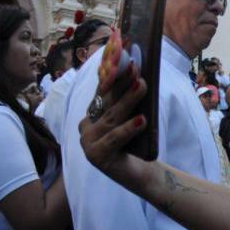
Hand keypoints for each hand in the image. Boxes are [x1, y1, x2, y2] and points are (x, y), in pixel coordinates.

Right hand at [79, 31, 146, 177]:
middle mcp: (86, 127)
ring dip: (129, 101)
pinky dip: (128, 129)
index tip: (122, 55)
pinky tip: (142, 120)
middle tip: (136, 68)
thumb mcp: (135, 115)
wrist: (141, 174)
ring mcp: (88, 143)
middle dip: (122, 83)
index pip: (102, 89)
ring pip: (112, 118)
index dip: (111, 72)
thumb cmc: (138, 142)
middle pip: (107, 102)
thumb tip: (137, 70)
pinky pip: (114, 139)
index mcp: (93, 114)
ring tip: (142, 86)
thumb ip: (130, 98)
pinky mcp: (96, 157)